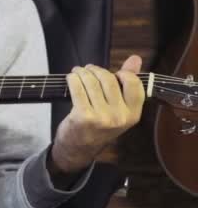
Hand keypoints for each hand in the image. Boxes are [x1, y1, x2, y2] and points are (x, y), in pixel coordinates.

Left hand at [50, 55, 145, 173]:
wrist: (79, 149)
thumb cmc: (99, 126)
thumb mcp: (118, 109)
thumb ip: (127, 84)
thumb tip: (135, 59)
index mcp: (133, 114)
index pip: (134, 84)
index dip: (122, 73)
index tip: (113, 72)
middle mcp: (119, 117)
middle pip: (108, 80)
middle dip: (96, 70)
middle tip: (88, 70)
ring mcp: (101, 117)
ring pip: (91, 82)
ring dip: (82, 73)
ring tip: (78, 72)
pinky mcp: (83, 116)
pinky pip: (77, 88)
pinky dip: (73, 79)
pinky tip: (71, 78)